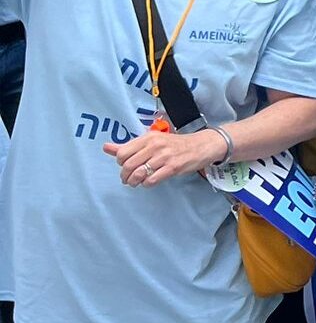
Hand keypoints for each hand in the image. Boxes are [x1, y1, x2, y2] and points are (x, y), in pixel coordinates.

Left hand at [106, 126, 222, 185]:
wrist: (201, 146)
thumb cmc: (174, 144)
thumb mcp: (151, 141)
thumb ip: (128, 146)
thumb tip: (106, 147)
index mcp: (148, 138)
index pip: (122, 153)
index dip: (121, 163)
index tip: (126, 166)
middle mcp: (155, 145)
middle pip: (128, 165)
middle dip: (125, 176)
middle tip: (128, 179)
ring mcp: (164, 157)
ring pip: (139, 174)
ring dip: (134, 182)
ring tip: (136, 182)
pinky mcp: (173, 167)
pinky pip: (151, 180)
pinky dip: (147, 184)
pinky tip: (150, 182)